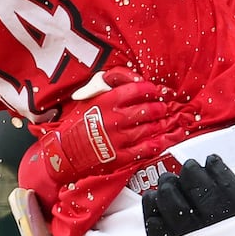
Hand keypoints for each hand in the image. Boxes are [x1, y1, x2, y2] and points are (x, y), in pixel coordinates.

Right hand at [27, 68, 177, 181]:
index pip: (137, 90)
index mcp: (106, 102)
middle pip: (148, 109)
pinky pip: (147, 148)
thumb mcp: (89, 99)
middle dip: (160, 107)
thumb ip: (108, 87)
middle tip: (163, 107)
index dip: (151, 90)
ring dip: (163, 123)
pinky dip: (161, 142)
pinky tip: (169, 137)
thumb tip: (131, 78)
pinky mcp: (121, 157)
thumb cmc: (77, 124)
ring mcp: (119, 139)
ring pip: (150, 128)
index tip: (156, 91)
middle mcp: (114, 119)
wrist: (65, 154)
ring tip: (168, 119)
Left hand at [143, 155, 234, 235]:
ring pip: (171, 201)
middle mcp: (212, 225)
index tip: (210, 160)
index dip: (215, 168)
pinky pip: (153, 224)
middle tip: (187, 168)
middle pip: (195, 188)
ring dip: (167, 186)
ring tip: (167, 182)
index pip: (223, 183)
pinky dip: (150, 208)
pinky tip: (152, 200)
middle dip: (189, 173)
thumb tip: (223, 184)